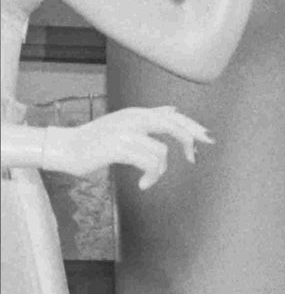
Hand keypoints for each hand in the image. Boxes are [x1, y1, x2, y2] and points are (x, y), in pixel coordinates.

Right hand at [42, 107, 212, 189]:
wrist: (65, 148)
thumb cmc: (96, 141)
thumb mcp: (126, 124)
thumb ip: (150, 118)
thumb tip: (174, 109)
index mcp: (138, 113)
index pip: (173, 116)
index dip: (193, 127)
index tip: (209, 139)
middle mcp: (133, 118)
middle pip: (173, 125)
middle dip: (189, 142)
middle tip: (194, 159)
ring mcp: (126, 131)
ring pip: (161, 152)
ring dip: (159, 171)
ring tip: (150, 178)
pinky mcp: (119, 147)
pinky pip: (149, 164)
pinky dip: (151, 177)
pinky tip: (144, 184)